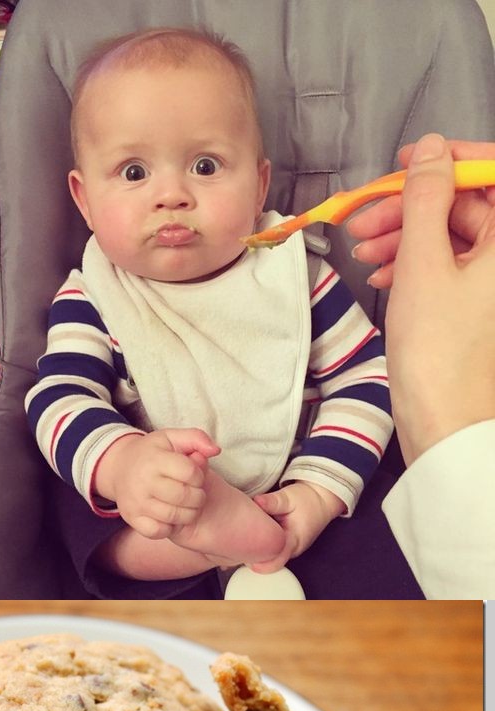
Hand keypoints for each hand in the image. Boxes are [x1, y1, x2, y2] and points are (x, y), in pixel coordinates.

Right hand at [95, 428, 219, 537]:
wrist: (118, 467)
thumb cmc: (153, 453)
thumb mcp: (172, 438)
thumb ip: (197, 438)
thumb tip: (215, 450)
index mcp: (154, 459)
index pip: (190, 472)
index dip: (199, 476)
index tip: (194, 476)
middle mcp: (143, 481)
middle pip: (184, 496)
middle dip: (198, 497)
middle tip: (195, 493)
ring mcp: (136, 502)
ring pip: (175, 516)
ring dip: (189, 514)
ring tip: (188, 506)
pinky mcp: (132, 518)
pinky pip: (158, 532)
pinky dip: (169, 528)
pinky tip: (172, 517)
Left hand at [251, 481, 344, 571]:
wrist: (321, 501)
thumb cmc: (306, 500)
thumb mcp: (289, 497)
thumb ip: (272, 501)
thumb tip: (257, 502)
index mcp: (292, 541)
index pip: (274, 562)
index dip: (257, 562)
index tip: (243, 555)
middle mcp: (292, 550)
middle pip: (268, 563)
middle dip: (252, 558)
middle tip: (236, 545)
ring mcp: (290, 551)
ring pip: (269, 559)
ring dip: (256, 552)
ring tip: (242, 539)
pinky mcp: (286, 547)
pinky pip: (271, 552)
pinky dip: (261, 547)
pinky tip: (252, 536)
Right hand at [365, 133, 494, 463]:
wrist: (444, 424)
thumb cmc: (439, 354)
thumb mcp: (423, 262)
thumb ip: (427, 198)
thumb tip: (431, 151)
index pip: (494, 173)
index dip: (451, 160)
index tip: (410, 164)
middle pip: (466, 205)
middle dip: (412, 206)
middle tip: (367, 219)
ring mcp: (492, 284)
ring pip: (450, 235)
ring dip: (404, 236)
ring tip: (363, 253)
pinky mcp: (476, 305)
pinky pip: (446, 266)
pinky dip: (413, 264)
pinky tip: (382, 276)